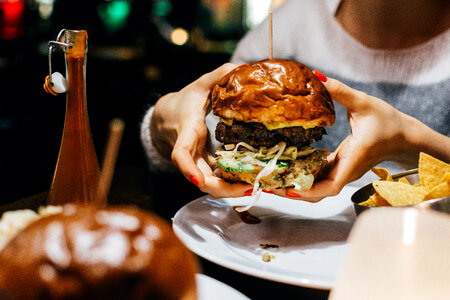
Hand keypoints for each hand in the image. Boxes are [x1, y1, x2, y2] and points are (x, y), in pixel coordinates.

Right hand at [150, 63, 251, 197]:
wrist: (169, 117)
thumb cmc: (185, 101)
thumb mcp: (199, 85)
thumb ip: (218, 75)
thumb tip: (241, 67)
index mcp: (187, 131)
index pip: (181, 153)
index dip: (187, 168)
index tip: (198, 180)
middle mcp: (191, 152)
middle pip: (201, 179)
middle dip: (222, 189)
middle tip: (248, 189)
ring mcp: (197, 162)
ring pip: (211, 184)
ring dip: (231, 191)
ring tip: (256, 188)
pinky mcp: (205, 166)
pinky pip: (218, 179)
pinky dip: (232, 184)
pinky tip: (252, 182)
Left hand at [274, 77, 415, 201]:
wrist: (404, 136)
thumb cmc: (389, 122)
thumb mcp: (364, 103)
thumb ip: (340, 91)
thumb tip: (317, 77)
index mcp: (352, 161)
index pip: (330, 187)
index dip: (308, 192)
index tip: (288, 189)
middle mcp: (345, 171)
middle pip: (316, 191)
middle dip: (292, 191)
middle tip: (267, 183)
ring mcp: (341, 170)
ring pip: (315, 186)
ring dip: (294, 184)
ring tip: (270, 177)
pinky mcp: (339, 166)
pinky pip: (318, 175)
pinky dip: (302, 174)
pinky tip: (284, 167)